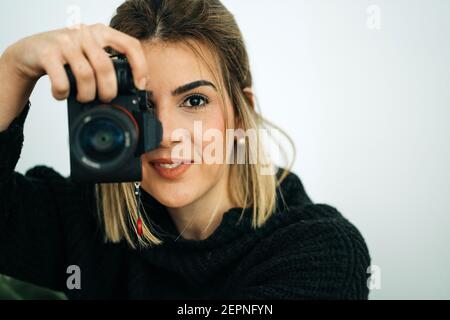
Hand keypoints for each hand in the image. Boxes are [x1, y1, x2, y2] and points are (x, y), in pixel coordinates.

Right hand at [3, 23, 148, 102]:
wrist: (30, 51)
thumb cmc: (67, 56)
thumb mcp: (91, 54)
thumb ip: (109, 65)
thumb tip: (133, 90)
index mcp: (101, 32)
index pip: (130, 45)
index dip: (140, 67)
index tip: (139, 86)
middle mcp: (85, 33)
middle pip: (106, 67)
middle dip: (108, 91)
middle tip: (105, 99)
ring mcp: (65, 41)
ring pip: (86, 76)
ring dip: (87, 95)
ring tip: (84, 98)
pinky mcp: (47, 53)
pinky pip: (62, 82)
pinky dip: (64, 94)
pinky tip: (63, 94)